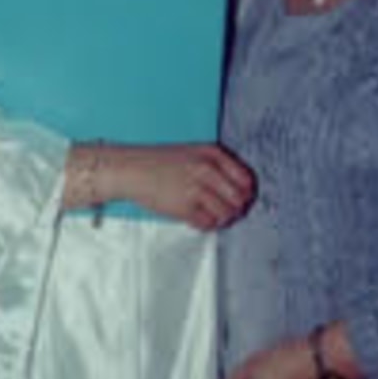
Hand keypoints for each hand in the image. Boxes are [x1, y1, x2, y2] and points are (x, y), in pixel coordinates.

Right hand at [64, 141, 255, 228]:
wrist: (130, 169)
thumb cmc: (159, 162)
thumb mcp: (192, 153)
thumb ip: (216, 166)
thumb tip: (240, 190)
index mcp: (212, 153)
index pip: (245, 179)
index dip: (247, 193)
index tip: (242, 199)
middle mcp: (207, 169)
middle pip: (239, 199)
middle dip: (237, 209)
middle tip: (229, 212)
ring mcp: (196, 188)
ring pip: (227, 214)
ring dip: (222, 219)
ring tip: (211, 216)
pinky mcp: (184, 207)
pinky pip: (208, 223)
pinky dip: (206, 225)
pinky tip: (197, 219)